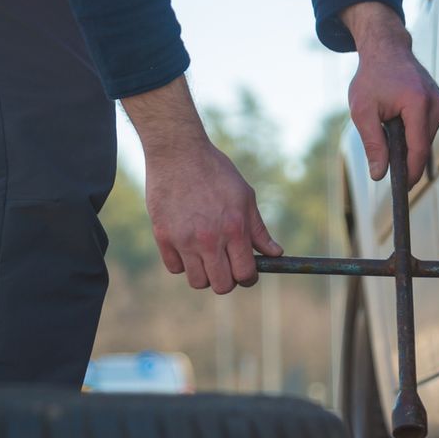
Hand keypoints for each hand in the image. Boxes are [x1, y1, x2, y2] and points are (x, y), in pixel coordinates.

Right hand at [122, 78, 282, 294]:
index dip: (248, 277)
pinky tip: (186, 246)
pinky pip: (174, 268)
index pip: (245, 274)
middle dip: (227, 279)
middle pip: (221, 285)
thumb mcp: (244, 196)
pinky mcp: (162, 236)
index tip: (244, 271)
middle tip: (225, 265)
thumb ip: (258, 230)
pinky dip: (182, 263)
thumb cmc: (215, 171)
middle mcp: (209, 239)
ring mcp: (184, 239)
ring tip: (205, 256)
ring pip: (197, 281)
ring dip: (204, 274)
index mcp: (234, 229)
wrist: (178, 151)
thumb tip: (276, 253)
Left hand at [341, 1, 438, 186]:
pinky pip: (427, 132)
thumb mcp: (363, 111)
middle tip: (383, 158)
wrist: (387, 50)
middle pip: (422, 148)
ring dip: (407, 144)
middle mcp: (436, 104)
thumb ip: (373, 144)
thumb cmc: (372, 78)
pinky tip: (398, 123)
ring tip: (388, 128)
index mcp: (418, 103)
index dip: (410, 173)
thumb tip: (380, 175)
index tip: (402, 190)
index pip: (419, 149)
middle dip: (404, 157)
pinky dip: (413, 134)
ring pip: (425, 142)